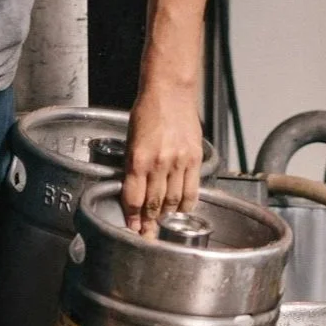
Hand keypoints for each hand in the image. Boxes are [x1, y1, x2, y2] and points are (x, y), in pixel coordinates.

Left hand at [123, 82, 201, 233]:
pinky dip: (186, 204)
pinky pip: (192, 190)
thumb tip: (136, 192)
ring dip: (168, 217)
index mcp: (138, 158)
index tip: (134, 229)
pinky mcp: (194, 158)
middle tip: (149, 235)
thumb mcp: (131, 139)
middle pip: (154, 203)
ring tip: (164, 226)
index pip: (134, 198)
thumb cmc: (149, 110)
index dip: (133, 218)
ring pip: (173, 200)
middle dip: (150, 223)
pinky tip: (182, 210)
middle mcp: (159, 163)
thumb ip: (134, 167)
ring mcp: (179, 161)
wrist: (170, 91)